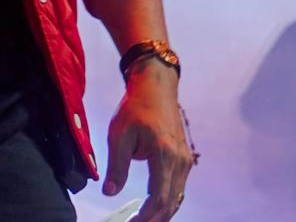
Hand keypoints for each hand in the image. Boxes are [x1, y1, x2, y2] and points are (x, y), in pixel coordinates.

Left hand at [103, 61, 195, 221]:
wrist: (156, 87)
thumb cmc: (136, 107)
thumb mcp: (119, 134)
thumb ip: (117, 165)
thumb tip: (110, 193)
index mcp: (164, 155)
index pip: (159, 197)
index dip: (146, 216)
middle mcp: (180, 161)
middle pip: (171, 202)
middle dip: (154, 218)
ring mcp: (185, 160)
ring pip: (177, 197)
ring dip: (161, 212)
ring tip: (143, 220)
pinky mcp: (184, 158)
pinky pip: (178, 187)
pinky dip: (167, 201)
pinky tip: (154, 207)